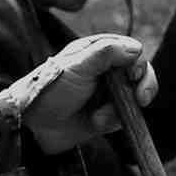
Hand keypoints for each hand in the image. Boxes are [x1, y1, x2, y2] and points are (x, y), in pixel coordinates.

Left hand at [13, 34, 156, 149]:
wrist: (33, 127)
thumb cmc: (51, 90)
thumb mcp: (78, 67)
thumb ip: (106, 53)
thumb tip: (136, 48)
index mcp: (97, 52)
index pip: (131, 51)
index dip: (138, 63)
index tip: (134, 76)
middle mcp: (105, 70)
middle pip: (140, 73)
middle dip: (142, 87)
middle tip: (141, 99)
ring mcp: (107, 93)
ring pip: (135, 97)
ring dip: (122, 108)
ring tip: (100, 116)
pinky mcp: (107, 115)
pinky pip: (125, 116)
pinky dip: (113, 121)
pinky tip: (96, 122)